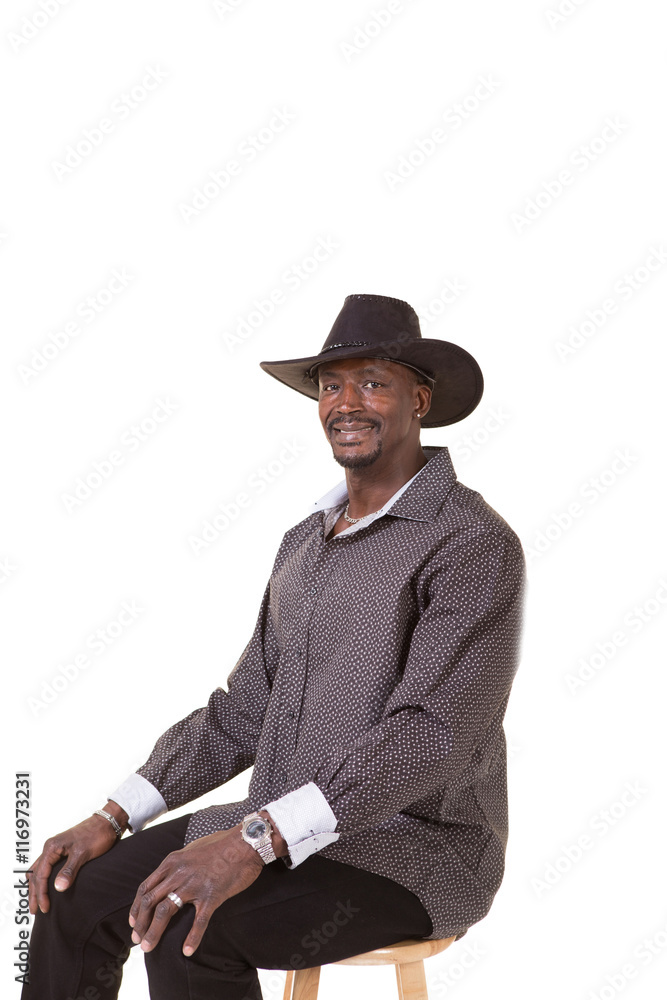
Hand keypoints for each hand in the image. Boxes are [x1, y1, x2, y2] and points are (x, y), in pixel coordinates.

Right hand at [27, 802, 127, 914]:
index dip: (41, 893)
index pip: (40, 875)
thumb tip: (58, 888)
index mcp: (52, 847)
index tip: (45, 908)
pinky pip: (47, 867)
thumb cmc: (96, 834)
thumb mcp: (83, 853)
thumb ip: (69, 870)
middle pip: (36, 874)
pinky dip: (43, 878)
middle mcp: (51, 848)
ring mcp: (56, 849)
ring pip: (39, 871)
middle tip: (35, 910)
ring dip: (37, 887)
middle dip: (35, 893)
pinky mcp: (63, 852)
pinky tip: (45, 885)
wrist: (108, 823)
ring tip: (37, 901)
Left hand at [129, 824, 264, 956]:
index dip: (136, 907)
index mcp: (172, 862)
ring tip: (148, 948)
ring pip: (166, 911)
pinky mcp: (212, 895)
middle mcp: (179, 873)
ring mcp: (194, 884)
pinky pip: (199, 921)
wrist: (244, 843)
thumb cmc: (221, 845)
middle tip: (137, 941)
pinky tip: (187, 950)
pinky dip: (192, 938)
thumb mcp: (192, 850)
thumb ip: (178, 864)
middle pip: (150, 902)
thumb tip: (169, 877)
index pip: (146, 887)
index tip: (133, 923)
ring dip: (154, 932)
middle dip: (141, 923)